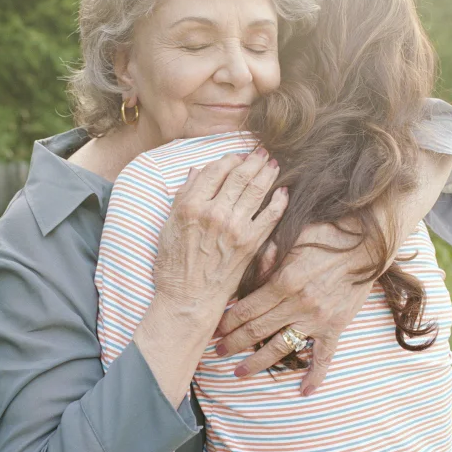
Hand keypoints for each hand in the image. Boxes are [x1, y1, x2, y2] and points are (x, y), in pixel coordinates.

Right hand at [150, 147, 287, 338]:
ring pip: (257, 190)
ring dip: (268, 173)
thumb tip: (196, 171)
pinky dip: (279, 201)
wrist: (188, 299)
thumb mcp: (168, 226)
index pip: (214, 170)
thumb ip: (183, 196)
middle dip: (253, 159)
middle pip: (239, 175)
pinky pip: (270, 216)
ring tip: (274, 164)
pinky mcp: (250, 243)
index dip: (228, 159)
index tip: (236, 156)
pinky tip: (283, 192)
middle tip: (262, 152)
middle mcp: (214, 213)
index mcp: (191, 206)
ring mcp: (235, 227)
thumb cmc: (173, 265)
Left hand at [214, 222, 373, 395]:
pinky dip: (316, 375)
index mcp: (283, 282)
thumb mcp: (289, 238)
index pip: (246, 309)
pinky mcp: (336, 327)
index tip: (214, 329)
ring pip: (281, 347)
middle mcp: (298, 305)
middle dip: (233, 343)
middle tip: (216, 352)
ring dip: (257, 362)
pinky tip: (305, 391)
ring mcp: (317, 319)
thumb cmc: (324, 234)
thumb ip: (265, 258)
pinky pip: (325, 357)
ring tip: (239, 373)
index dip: (227, 321)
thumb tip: (242, 276)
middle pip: (257, 330)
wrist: (366, 242)